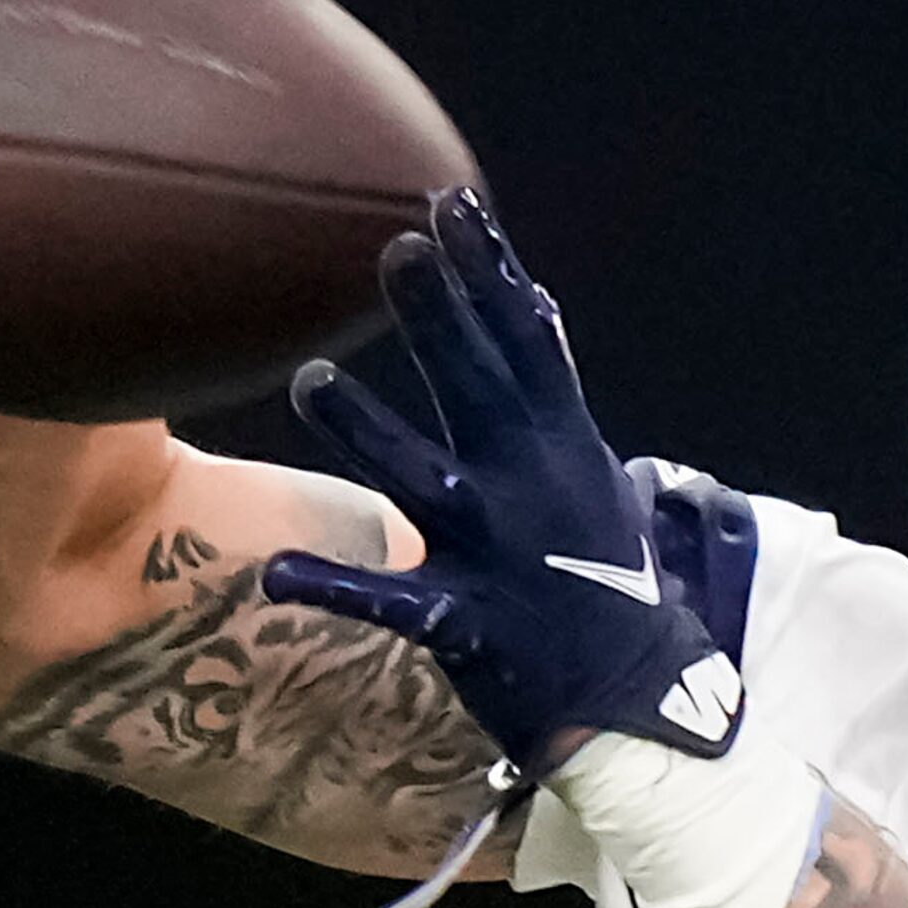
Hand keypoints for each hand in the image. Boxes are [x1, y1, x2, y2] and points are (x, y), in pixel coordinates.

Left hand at [261, 192, 744, 776]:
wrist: (633, 701)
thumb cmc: (607, 582)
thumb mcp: (595, 476)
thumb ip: (551, 394)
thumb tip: (536, 306)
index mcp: (562, 448)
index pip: (527, 342)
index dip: (491, 272)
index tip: (456, 205)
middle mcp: (528, 488)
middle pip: (478, 387)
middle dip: (441, 318)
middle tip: (398, 249)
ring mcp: (495, 554)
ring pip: (422, 479)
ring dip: (368, 430)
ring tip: (312, 382)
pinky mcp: (462, 621)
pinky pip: (387, 602)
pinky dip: (333, 590)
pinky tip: (274, 575)